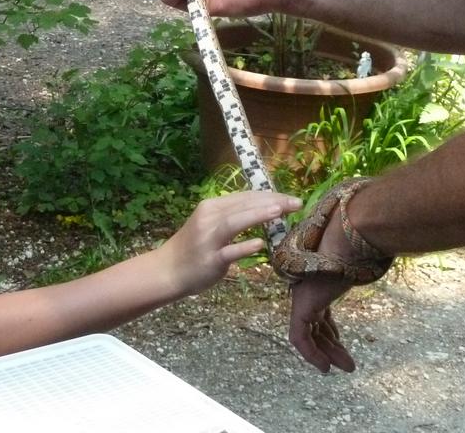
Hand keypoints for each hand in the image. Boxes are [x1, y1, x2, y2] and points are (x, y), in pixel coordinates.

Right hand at [158, 190, 301, 296]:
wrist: (168, 270)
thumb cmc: (193, 247)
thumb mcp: (209, 224)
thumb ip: (233, 216)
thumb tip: (264, 208)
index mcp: (211, 207)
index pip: (245, 196)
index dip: (269, 195)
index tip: (290, 198)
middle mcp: (209, 218)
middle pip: (243, 206)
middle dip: (272, 202)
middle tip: (297, 203)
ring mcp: (209, 239)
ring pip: (234, 223)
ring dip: (257, 215)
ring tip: (280, 211)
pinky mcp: (210, 259)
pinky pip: (229, 252)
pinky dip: (244, 247)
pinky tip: (260, 243)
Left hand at [286, 209, 359, 372]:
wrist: (344, 242)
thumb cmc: (357, 249)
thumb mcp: (360, 263)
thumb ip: (362, 267)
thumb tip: (380, 255)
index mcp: (317, 283)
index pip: (318, 311)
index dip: (328, 329)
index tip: (339, 341)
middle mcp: (307, 291)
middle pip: (316, 325)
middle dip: (330, 345)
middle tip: (347, 363)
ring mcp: (302, 298)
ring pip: (309, 334)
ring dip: (325, 354)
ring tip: (347, 369)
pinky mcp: (300, 306)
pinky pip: (299, 338)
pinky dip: (311, 354)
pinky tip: (325, 367)